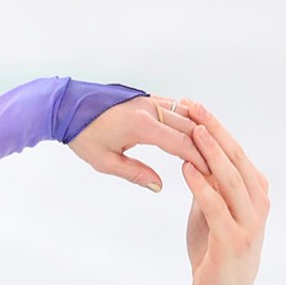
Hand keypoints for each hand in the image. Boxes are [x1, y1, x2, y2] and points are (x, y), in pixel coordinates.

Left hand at [70, 93, 210, 191]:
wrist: (67, 108)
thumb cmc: (83, 135)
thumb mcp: (105, 162)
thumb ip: (135, 173)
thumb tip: (159, 186)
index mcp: (141, 126)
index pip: (180, 143)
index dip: (198, 158)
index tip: (211, 171)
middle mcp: (149, 109)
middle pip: (189, 127)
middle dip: (205, 146)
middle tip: (218, 163)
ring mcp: (148, 101)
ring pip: (185, 113)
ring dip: (200, 130)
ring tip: (213, 148)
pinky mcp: (145, 98)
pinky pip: (175, 106)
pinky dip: (189, 118)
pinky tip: (196, 130)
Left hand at [172, 100, 269, 284]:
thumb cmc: (213, 255)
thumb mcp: (210, 214)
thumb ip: (209, 188)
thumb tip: (194, 159)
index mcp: (255, 194)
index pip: (234, 152)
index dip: (215, 126)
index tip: (193, 105)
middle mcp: (258, 204)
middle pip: (235, 159)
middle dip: (213, 130)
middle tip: (192, 106)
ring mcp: (250, 223)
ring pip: (230, 179)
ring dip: (210, 153)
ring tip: (193, 131)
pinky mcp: (234, 241)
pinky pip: (216, 207)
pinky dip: (202, 187)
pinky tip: (186, 170)